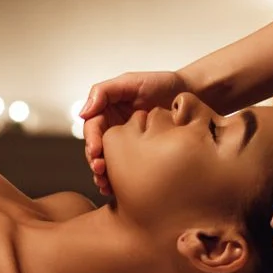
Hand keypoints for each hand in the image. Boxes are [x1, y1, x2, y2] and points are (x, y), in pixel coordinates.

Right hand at [79, 71, 189, 194]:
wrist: (189, 96)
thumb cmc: (161, 84)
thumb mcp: (131, 82)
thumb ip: (104, 91)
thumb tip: (83, 112)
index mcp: (107, 112)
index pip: (92, 129)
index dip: (91, 141)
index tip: (95, 152)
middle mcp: (113, 130)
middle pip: (96, 150)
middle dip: (95, 162)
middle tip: (101, 171)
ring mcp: (126, 145)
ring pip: (108, 163)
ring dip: (104, 175)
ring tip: (106, 185)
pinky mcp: (139, 158)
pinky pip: (125, 171)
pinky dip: (119, 182)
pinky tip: (117, 190)